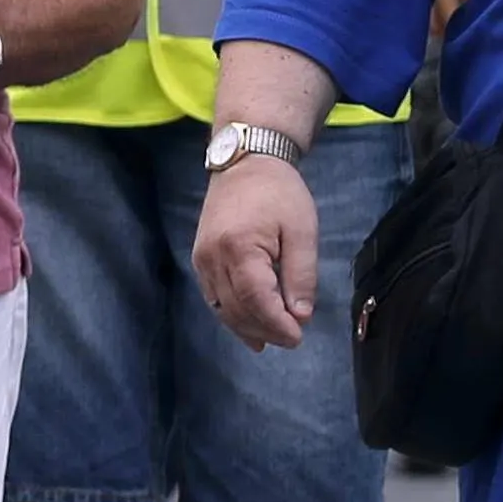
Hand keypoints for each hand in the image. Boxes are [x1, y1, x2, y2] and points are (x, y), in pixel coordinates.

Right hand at [191, 151, 319, 348]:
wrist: (245, 162)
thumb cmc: (279, 193)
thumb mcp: (301, 231)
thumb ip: (301, 275)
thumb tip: (300, 315)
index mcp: (239, 247)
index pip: (255, 299)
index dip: (276, 324)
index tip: (298, 336)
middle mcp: (213, 257)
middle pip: (236, 309)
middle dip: (265, 330)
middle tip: (292, 339)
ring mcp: (202, 259)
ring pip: (222, 308)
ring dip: (247, 328)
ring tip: (273, 338)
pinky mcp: (200, 258)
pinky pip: (213, 297)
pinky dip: (232, 315)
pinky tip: (250, 327)